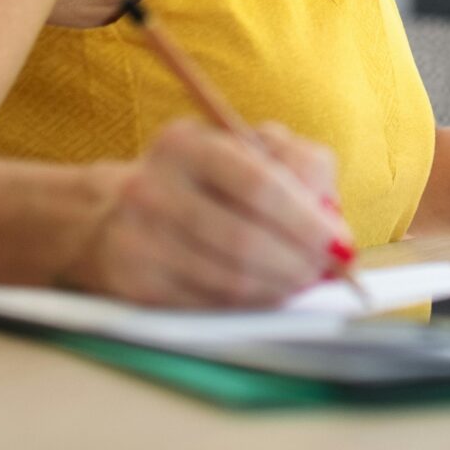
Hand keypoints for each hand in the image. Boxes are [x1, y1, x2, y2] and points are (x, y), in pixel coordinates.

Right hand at [59, 117, 356, 306]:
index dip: (307, 220)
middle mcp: (154, 190)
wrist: (109, 215)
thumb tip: (333, 226)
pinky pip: (210, 305)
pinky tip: (267, 294)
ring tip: (301, 281)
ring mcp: (139, 241)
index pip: (258, 184)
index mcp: (185, 144)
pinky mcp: (136, 286)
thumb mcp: (243, 150)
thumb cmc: (198, 180)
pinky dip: (251, 305)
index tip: (340, 243)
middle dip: (299, 262)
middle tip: (327, 270)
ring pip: (231, 280)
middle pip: (245, 239)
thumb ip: (297, 168)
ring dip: (280, 288)